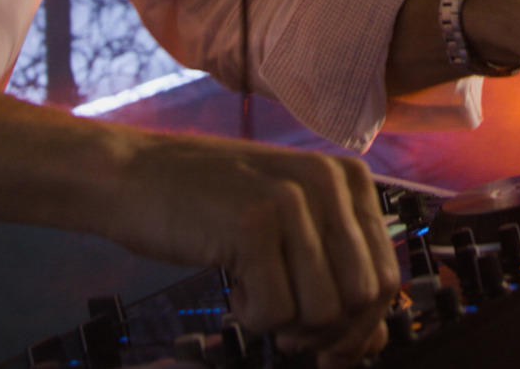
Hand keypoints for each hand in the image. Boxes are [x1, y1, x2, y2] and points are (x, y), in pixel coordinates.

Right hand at [100, 133, 399, 368]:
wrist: (133, 175)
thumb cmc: (210, 205)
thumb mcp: (289, 230)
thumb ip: (337, 277)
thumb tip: (376, 343)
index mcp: (347, 178)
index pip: (387, 275)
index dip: (361, 326)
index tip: (329, 345)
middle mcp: (327, 180)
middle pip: (362, 298)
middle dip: (328, 333)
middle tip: (287, 327)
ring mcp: (289, 198)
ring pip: (324, 310)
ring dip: (288, 325)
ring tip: (255, 295)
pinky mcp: (251, 222)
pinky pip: (276, 311)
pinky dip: (252, 316)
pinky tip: (234, 288)